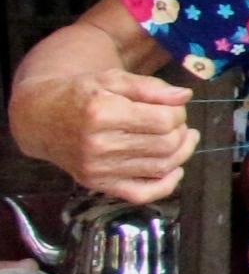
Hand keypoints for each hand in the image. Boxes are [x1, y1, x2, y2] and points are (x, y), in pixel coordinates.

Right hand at [32, 69, 195, 203]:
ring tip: (182, 139)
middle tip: (179, 123)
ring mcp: (98, 169)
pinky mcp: (98, 184)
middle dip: (181, 132)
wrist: (41, 119)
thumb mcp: (112, 79)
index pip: (164, 120)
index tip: (174, 107)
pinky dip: (166, 185)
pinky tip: (174, 170)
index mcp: (103, 113)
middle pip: (165, 145)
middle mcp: (99, 145)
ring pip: (160, 168)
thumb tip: (184, 97)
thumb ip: (149, 87)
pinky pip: (141, 194)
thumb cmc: (81, 95)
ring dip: (181, 154)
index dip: (178, 113)